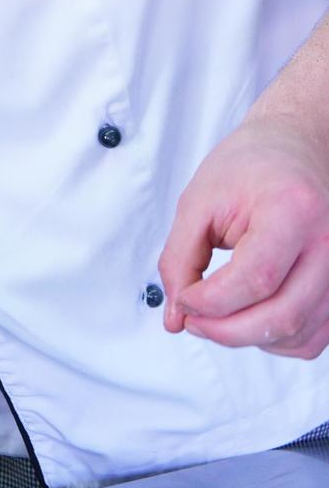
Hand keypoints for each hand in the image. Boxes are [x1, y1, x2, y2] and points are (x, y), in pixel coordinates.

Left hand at [158, 114, 328, 357]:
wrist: (295, 147)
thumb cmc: (249, 167)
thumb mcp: (200, 200)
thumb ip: (180, 258)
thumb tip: (175, 317)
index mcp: (294, 210)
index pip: (257, 278)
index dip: (212, 301)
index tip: (183, 298)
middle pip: (282, 316)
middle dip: (226, 330)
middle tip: (191, 318)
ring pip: (298, 335)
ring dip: (247, 338)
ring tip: (215, 315)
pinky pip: (312, 339)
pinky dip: (274, 340)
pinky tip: (246, 317)